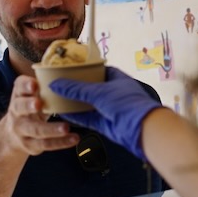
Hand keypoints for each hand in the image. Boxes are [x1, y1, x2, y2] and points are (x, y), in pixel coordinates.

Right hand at [3, 75, 78, 154]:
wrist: (13, 134)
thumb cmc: (31, 106)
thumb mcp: (33, 93)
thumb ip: (46, 83)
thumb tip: (76, 69)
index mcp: (19, 94)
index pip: (19, 87)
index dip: (25, 85)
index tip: (34, 84)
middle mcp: (17, 111)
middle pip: (20, 108)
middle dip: (29, 105)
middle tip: (39, 103)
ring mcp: (22, 130)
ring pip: (35, 130)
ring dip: (51, 129)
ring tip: (65, 128)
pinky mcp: (31, 145)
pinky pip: (46, 144)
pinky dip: (61, 142)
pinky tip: (73, 138)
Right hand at [48, 67, 162, 159]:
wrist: (142, 128)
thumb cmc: (126, 103)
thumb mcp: (98, 92)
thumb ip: (76, 89)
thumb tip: (55, 84)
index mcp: (116, 78)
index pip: (99, 70)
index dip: (85, 69)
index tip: (70, 68)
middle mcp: (113, 92)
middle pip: (91, 87)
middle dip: (77, 87)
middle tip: (59, 84)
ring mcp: (109, 108)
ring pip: (88, 104)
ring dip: (74, 102)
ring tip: (56, 98)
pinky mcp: (105, 123)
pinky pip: (88, 118)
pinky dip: (76, 116)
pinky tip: (63, 113)